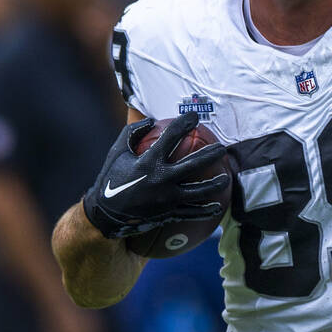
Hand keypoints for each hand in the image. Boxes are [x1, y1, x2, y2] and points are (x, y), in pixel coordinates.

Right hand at [82, 112, 228, 238]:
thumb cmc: (112, 178)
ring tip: (225, 178)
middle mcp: (160, 179)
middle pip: (194, 164)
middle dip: (211, 154)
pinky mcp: (168, 214)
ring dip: (215, 184)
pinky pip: (191, 212)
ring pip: (199, 191)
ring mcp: (166, 199)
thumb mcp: (117, 151)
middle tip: (222, 148)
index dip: (184, 123)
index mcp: (148, 162)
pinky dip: (206, 210)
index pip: (171, 136)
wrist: (105, 214)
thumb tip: (151, 120)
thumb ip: (132, 132)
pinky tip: (217, 206)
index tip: (195, 116)